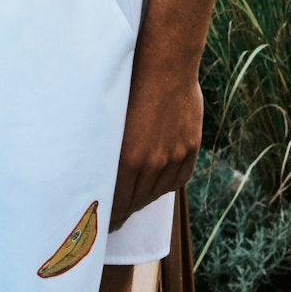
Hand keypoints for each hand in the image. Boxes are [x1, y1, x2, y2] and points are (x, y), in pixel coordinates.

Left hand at [109, 63, 202, 230]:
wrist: (166, 65)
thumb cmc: (130, 86)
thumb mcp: (112, 121)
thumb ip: (111, 152)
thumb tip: (100, 176)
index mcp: (128, 158)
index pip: (117, 203)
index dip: (110, 217)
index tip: (105, 225)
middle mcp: (152, 163)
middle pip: (136, 201)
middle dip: (125, 210)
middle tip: (115, 219)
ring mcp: (174, 157)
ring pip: (156, 192)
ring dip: (144, 197)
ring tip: (135, 198)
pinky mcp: (190, 149)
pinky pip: (178, 180)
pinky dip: (166, 183)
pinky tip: (158, 181)